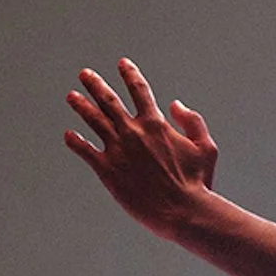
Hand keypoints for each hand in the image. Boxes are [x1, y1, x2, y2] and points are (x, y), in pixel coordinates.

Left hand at [65, 58, 220, 235]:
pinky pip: (86, 151)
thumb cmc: (198, 182)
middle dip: (95, 85)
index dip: (130, 74)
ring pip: (93, 120)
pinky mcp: (107, 170)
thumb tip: (175, 104)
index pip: (139, 91)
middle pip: (108, 100)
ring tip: (72, 96)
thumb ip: (193, 122)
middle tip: (85, 74)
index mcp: (156, 124)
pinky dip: (76, 142)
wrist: (183, 211)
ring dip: (81, 106)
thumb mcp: (206, 148)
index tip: (122, 64)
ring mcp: (117, 150)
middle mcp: (133, 132)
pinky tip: (69, 136)